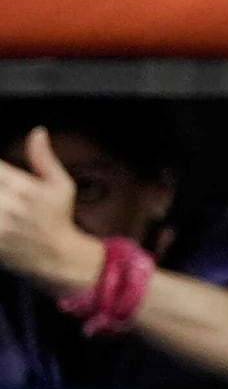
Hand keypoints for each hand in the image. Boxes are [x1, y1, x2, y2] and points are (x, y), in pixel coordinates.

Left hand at [0, 129, 95, 292]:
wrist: (57, 256)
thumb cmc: (58, 217)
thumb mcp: (60, 185)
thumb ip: (43, 158)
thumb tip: (37, 132)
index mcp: (24, 189)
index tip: (0, 173)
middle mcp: (9, 206)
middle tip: (2, 189)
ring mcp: (0, 225)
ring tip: (1, 201)